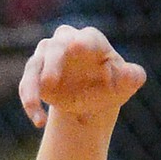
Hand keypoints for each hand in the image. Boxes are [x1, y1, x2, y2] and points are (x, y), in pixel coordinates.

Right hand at [17, 24, 145, 129]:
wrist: (93, 101)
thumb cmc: (113, 85)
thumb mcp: (127, 83)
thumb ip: (133, 76)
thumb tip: (132, 75)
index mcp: (92, 41)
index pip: (88, 38)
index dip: (82, 42)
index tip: (75, 47)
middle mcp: (65, 43)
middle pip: (55, 47)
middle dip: (52, 62)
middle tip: (49, 80)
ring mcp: (46, 57)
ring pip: (34, 66)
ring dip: (32, 88)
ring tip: (35, 109)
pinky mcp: (34, 75)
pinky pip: (27, 86)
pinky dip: (30, 103)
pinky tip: (38, 122)